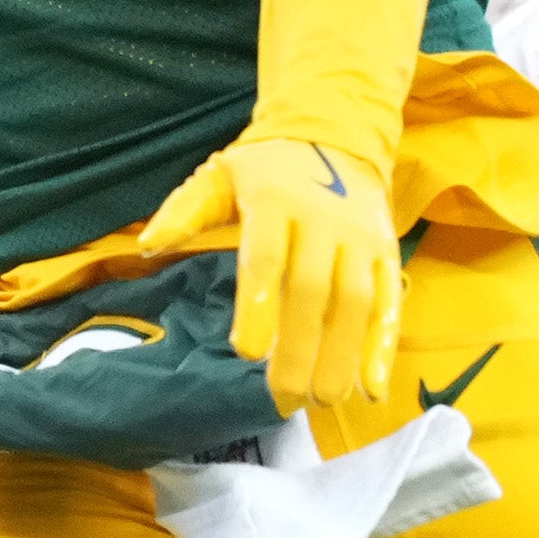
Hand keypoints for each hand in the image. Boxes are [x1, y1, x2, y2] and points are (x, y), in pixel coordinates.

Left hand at [140, 135, 399, 411]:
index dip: (259, 306)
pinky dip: (383, 347)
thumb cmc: (267, 169)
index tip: (248, 354)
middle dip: (301, 349)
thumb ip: (184, 211)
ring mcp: (361, 237)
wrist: (337, 135)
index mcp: (276, 200)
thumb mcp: (219, 175)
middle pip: (314, 290)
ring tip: (321, 401)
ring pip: (356, 302)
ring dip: (342, 356)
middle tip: (284, 399)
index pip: (268, 257)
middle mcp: (325, 218)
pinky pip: (390, 302)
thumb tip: (149, 246)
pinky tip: (371, 390)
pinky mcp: (387, 253)